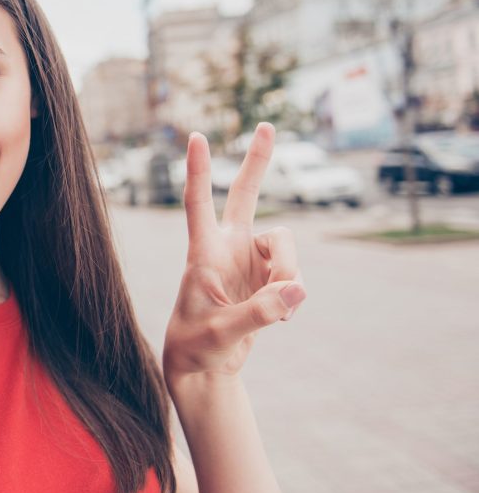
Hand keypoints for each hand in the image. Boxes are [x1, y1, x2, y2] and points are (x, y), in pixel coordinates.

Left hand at [163, 123, 305, 380]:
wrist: (205, 367)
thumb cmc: (197, 347)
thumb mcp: (221, 333)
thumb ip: (257, 313)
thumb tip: (297, 289)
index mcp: (203, 252)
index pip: (197, 204)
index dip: (197, 171)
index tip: (195, 136)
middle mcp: (228, 248)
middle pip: (246, 195)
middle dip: (258, 162)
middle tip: (266, 125)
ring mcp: (251, 260)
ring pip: (287, 248)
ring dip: (289, 276)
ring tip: (274, 312)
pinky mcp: (270, 278)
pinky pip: (295, 278)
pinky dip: (292, 298)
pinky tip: (279, 318)